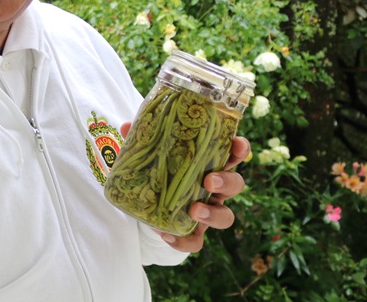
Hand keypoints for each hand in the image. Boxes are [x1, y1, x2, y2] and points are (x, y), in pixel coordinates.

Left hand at [119, 124, 250, 253]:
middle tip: (210, 180)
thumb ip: (143, 140)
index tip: (237, 144)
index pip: (233, 154)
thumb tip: (126, 126)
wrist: (146, 205)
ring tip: (194, 210)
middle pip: (236, 184)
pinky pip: (196, 242)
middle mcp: (214, 188)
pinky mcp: (193, 232)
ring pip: (225, 216)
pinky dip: (184, 241)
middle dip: (227, 181)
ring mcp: (207, 211)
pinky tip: (168, 235)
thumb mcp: (151, 154)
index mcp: (210, 164)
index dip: (240, 149)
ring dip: (213, 214)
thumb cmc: (159, 171)